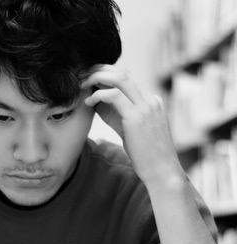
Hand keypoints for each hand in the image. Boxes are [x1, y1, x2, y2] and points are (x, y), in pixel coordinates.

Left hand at [82, 65, 182, 187]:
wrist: (162, 172)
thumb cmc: (146, 156)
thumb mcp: (130, 130)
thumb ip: (117, 114)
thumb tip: (97, 102)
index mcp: (151, 101)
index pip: (126, 78)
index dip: (105, 75)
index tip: (88, 80)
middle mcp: (150, 100)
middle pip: (122, 72)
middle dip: (99, 71)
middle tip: (81, 77)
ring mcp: (146, 106)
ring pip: (119, 78)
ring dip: (97, 78)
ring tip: (82, 85)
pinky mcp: (137, 116)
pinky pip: (114, 95)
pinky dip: (98, 95)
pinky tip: (88, 102)